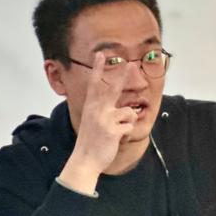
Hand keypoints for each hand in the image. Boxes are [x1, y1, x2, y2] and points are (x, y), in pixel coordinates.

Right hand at [59, 53, 137, 191]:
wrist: (85, 160)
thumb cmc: (91, 141)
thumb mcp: (93, 122)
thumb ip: (104, 111)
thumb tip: (123, 107)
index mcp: (91, 107)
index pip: (94, 84)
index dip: (98, 69)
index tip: (101, 55)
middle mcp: (97, 110)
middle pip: (113, 89)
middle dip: (122, 75)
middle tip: (129, 63)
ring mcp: (105, 119)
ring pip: (129, 112)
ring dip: (128, 123)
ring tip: (117, 132)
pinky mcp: (113, 130)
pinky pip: (130, 127)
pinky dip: (127, 134)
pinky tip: (117, 140)